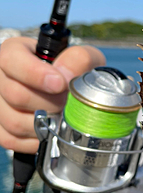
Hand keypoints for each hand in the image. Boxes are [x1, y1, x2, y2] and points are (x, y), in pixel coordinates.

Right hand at [0, 37, 105, 153]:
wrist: (68, 91)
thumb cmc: (71, 70)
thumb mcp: (80, 57)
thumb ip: (78, 58)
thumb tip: (66, 75)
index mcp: (14, 52)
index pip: (12, 61)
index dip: (36, 74)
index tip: (60, 84)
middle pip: (16, 95)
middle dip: (49, 103)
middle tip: (67, 102)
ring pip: (14, 121)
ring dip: (44, 123)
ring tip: (61, 115)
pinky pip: (12, 140)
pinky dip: (36, 139)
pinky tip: (50, 128)